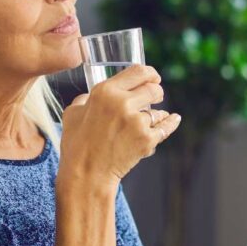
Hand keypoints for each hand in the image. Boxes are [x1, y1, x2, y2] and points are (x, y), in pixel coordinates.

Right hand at [58, 65, 181, 189]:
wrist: (87, 175)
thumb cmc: (76, 145)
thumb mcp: (72, 114)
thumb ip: (85, 99)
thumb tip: (91, 97)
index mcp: (104, 92)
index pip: (138, 71)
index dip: (150, 73)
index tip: (154, 77)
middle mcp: (122, 103)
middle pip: (153, 88)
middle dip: (156, 92)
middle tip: (156, 96)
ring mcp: (137, 122)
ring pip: (158, 111)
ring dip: (157, 114)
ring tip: (154, 118)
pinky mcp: (147, 139)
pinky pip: (165, 127)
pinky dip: (169, 123)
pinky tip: (174, 119)